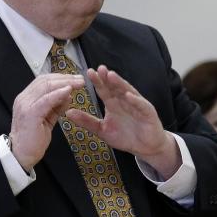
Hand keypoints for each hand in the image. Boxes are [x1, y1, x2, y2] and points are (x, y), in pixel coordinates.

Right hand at [9, 74, 83, 171]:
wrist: (21, 155)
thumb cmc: (33, 140)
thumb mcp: (46, 119)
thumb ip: (55, 106)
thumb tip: (67, 95)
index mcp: (26, 99)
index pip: (43, 81)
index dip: (60, 77)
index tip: (74, 78)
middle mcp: (24, 99)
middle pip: (45, 81)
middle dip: (65, 78)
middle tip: (80, 79)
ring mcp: (25, 105)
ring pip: (46, 87)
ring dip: (64, 83)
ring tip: (78, 83)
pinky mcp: (30, 114)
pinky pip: (46, 100)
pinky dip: (58, 94)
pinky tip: (68, 91)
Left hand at [65, 66, 180, 177]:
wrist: (145, 148)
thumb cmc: (125, 136)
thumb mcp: (102, 130)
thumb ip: (86, 121)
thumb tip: (68, 113)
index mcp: (113, 104)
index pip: (104, 90)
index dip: (97, 82)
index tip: (88, 72)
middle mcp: (125, 101)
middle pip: (115, 87)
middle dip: (107, 78)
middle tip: (98, 69)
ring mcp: (137, 105)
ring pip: (128, 92)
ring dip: (120, 84)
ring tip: (111, 75)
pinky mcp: (148, 113)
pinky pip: (141, 105)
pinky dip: (135, 100)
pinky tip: (128, 95)